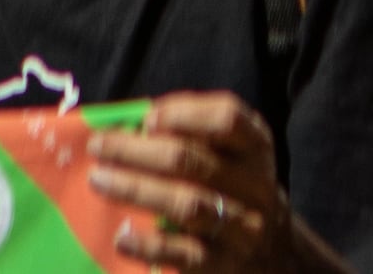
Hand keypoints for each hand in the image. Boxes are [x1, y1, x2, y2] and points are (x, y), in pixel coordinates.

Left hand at [90, 94, 342, 273]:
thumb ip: (196, 135)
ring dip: (137, 189)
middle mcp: (254, 186)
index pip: (228, 119)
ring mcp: (239, 228)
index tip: (149, 117)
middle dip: (139, 151)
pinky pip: (182, 254)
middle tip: (99, 146)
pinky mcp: (221, 264)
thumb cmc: (234, 188)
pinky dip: (148, 244)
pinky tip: (121, 234)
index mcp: (256, 148)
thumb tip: (133, 124)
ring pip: (186, 205)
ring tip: (99, 179)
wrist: (273, 251)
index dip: (186, 114)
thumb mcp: (233, 155)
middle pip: (194, 162)